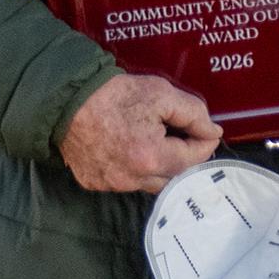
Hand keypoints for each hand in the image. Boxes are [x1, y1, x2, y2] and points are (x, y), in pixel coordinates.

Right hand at [60, 71, 219, 193]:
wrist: (65, 100)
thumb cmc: (114, 95)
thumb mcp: (162, 95)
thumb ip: (194, 114)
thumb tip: (212, 133)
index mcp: (151, 157)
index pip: (193, 159)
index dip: (203, 143)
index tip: (204, 130)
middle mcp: (131, 178)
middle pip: (174, 177)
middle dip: (184, 157)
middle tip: (183, 136)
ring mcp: (110, 184)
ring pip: (151, 184)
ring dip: (161, 167)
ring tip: (158, 143)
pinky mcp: (94, 183)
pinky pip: (126, 182)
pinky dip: (136, 171)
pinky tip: (133, 151)